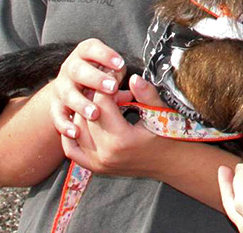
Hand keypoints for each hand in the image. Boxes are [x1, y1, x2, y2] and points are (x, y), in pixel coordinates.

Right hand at [48, 38, 127, 139]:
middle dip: (95, 79)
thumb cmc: (99, 77)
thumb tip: (134, 89)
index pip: (91, 49)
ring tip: (95, 114)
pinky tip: (76, 132)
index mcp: (85, 54)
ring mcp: (61, 86)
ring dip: (81, 103)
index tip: (120, 64)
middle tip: (112, 88)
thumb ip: (119, 78)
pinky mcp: (55, 105)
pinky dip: (65, 124)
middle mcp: (70, 68)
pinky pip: (57, 115)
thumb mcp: (109, 71)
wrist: (72, 89)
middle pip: (78, 70)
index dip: (105, 55)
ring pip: (67, 93)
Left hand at [59, 73, 184, 176]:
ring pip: (76, 128)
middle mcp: (104, 154)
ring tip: (102, 100)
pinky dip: (72, 133)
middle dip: (95, 95)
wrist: (171, 163)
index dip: (108, 84)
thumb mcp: (162, 113)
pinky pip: (71, 148)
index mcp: (121, 140)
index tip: (117, 75)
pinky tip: (83, 119)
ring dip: (84, 111)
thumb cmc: (169, 135)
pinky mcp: (94, 168)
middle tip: (110, 86)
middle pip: (86, 114)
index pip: (101, 102)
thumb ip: (147, 95)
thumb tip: (133, 77)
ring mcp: (97, 163)